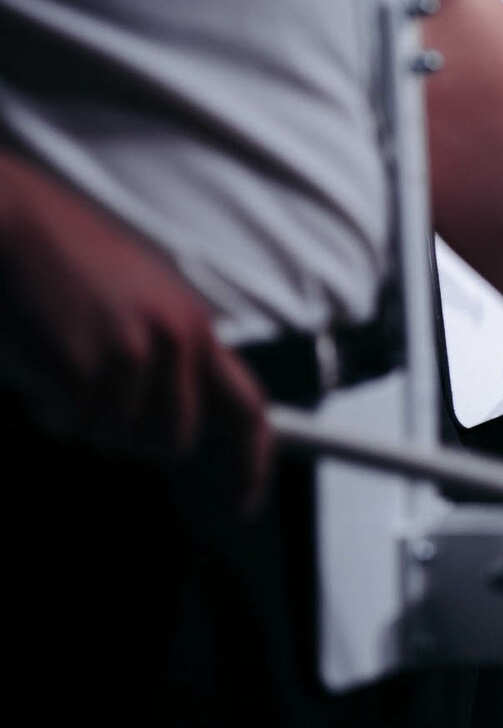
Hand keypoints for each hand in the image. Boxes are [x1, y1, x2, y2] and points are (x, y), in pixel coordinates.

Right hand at [0, 155, 270, 509]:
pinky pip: (73, 423)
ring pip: (118, 438)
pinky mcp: (86, 365)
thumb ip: (174, 356)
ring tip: (65, 364)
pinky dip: (50, 409)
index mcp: (197, 326)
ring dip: (85, 419)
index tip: (245, 504)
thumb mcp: (146, 300)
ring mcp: (133, 354)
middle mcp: (177, 340)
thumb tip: (187, 418)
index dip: (253, 464)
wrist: (15, 224)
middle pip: (175, 441)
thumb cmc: (72, 263)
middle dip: (135, 439)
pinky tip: (41, 363)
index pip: (248, 409)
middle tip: (98, 403)